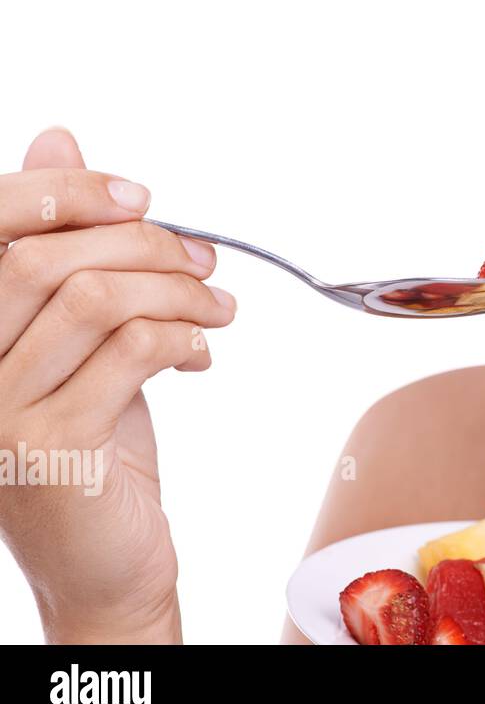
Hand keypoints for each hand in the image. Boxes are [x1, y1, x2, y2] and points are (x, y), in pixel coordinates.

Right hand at [0, 128, 235, 642]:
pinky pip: (131, 351)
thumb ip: (70, 252)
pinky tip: (202, 352)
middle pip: (44, 255)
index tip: (142, 195)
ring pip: (94, 297)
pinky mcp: (49, 447)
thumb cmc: (93, 444)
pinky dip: (184, 336)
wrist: (103, 564)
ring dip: (179, 290)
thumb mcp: (82, 339)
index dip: (66, 190)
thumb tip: (58, 140)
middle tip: (206, 261)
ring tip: (220, 308)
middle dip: (144, 243)